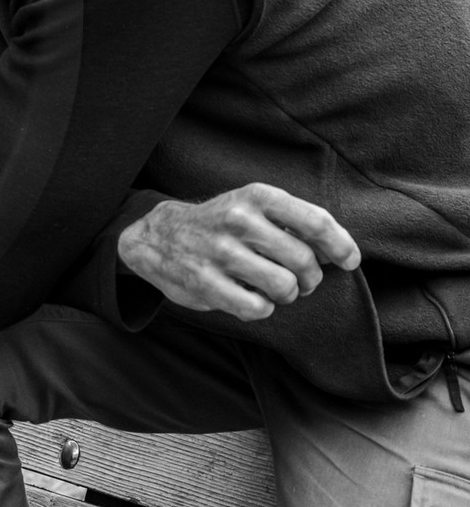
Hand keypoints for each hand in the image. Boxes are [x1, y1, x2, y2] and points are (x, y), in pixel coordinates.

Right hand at [118, 182, 361, 320]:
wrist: (157, 236)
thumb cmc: (220, 224)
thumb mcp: (252, 206)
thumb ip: (294, 222)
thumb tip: (339, 252)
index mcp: (256, 197)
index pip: (316, 222)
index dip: (341, 247)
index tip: (349, 261)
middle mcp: (238, 220)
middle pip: (304, 261)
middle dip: (311, 279)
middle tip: (301, 281)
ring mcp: (219, 251)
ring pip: (284, 287)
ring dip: (287, 295)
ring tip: (276, 290)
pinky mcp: (204, 281)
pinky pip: (257, 307)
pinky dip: (262, 308)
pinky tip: (252, 298)